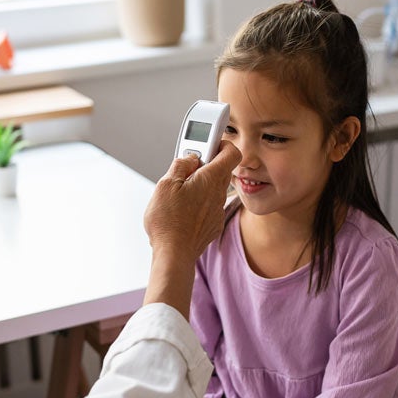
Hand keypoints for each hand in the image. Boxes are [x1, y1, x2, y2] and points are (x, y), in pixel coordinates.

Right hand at [144, 143, 239, 260]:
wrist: (174, 254)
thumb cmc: (169, 222)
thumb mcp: (166, 184)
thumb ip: (181, 165)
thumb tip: (190, 158)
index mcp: (211, 179)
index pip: (231, 152)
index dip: (221, 143)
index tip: (206, 142)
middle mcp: (218, 194)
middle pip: (220, 169)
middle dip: (204, 164)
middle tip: (185, 167)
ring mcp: (217, 210)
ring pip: (212, 188)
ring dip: (199, 184)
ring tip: (180, 190)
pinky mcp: (212, 224)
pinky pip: (208, 205)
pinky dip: (198, 201)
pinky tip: (183, 208)